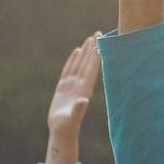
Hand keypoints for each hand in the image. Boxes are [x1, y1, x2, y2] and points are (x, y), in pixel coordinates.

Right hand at [44, 35, 100, 163]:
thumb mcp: (73, 117)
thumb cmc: (67, 126)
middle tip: (98, 33)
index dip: (96, 55)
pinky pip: (69, 69)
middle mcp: (80, 85)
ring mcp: (72, 85)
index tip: (101, 42)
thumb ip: (78, 108)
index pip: (91, 68)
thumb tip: (84, 100)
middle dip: (93, 48)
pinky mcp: (64, 87)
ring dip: (84, 52)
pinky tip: (76, 52)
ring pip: (79, 63)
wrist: (62, 131)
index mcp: (84, 89)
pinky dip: (72, 60)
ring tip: (89, 39)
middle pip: (87, 62)